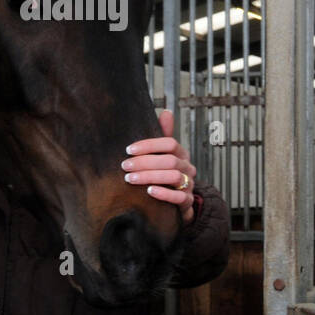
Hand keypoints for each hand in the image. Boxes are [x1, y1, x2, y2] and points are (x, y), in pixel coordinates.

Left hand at [121, 109, 196, 224]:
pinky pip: (179, 197)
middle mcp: (188, 167)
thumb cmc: (164, 174)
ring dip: (150, 176)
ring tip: (130, 179)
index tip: (128, 150)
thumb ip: (163, 135)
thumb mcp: (163, 155)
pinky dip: (164, 193)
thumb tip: (166, 112)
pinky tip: (149, 192)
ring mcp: (189, 184)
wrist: (175, 202)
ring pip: (174, 177)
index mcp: (181, 154)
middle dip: (145, 162)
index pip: (170, 143)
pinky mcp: (187, 201)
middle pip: (170, 160)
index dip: (149, 145)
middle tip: (125, 166)